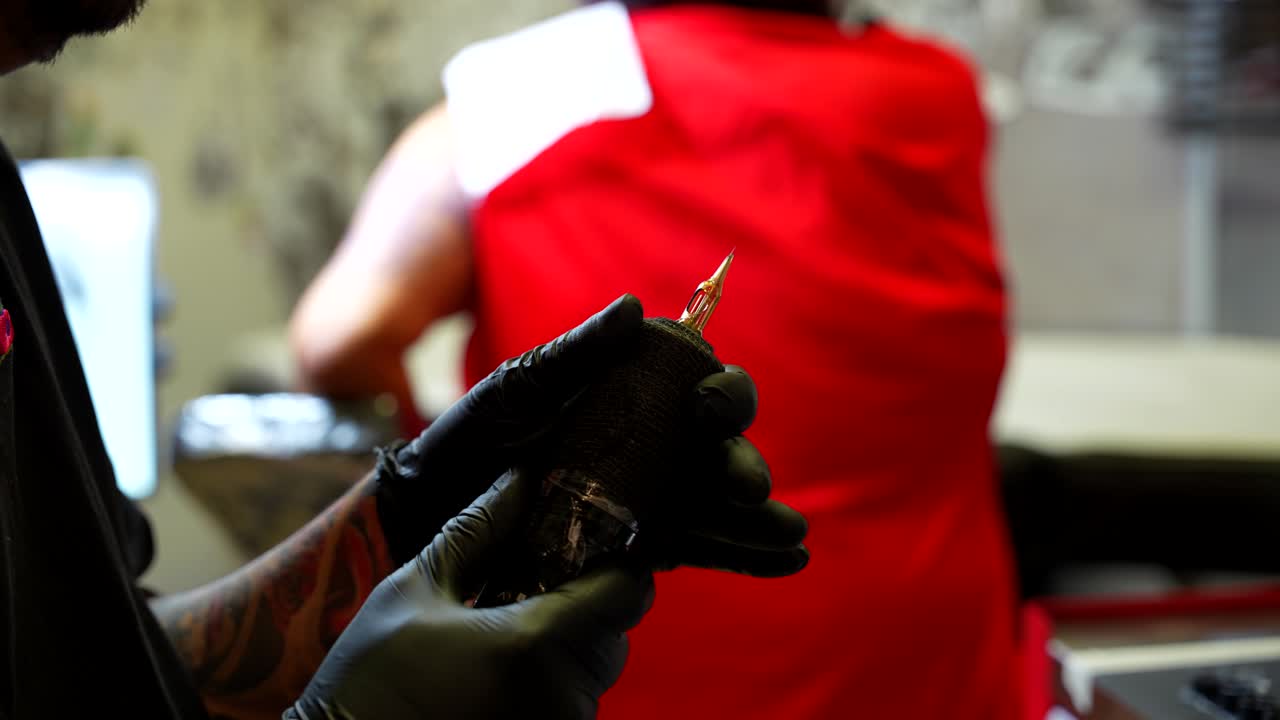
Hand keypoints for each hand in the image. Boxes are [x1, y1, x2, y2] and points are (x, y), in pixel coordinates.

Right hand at [287, 471, 654, 719]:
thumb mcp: (414, 590)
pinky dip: (552, 675)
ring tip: (511, 620)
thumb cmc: (371, 678)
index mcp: (532, 643)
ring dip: (568, 639)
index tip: (587, 540)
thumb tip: (518, 480)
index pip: (627, 591)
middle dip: (585, 599)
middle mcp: (560, 693)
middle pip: (616, 631)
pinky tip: (505, 660)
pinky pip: (572, 699)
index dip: (616, 559)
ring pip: (596, 669)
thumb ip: (477, 532)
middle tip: (538, 578)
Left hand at [373, 294, 807, 574]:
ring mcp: (646, 500)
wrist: (429, 512)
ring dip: (757, 520)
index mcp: (633, 398)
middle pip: (716, 452)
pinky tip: (785, 563)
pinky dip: (740, 556)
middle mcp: (651, 448)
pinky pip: (695, 549)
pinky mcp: (634, 549)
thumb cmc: (472, 437)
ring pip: (715, 507)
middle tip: (745, 485)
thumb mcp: (519, 388)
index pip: (698, 389)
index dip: (720, 395)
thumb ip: (576, 353)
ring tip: (791, 538)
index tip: (708, 407)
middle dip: (740, 465)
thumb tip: (636, 309)